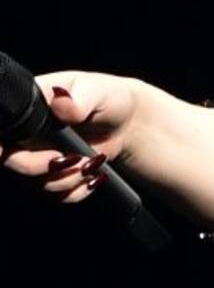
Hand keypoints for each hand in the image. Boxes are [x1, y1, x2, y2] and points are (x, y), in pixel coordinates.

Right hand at [0, 71, 140, 204]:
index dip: (2, 146)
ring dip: (66, 180)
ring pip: (35, 182)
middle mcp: (27, 134)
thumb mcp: (96, 91)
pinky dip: (76, 192)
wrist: (128, 122)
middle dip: (41, 167)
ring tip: (92, 163)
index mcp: (29, 108)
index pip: (2, 130)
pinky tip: (93, 177)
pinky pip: (55, 196)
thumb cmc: (107, 97)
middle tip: (73, 158)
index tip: (14, 152)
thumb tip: (62, 101)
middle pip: (12, 161)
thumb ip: (78, 98)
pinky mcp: (55, 175)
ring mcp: (40, 156)